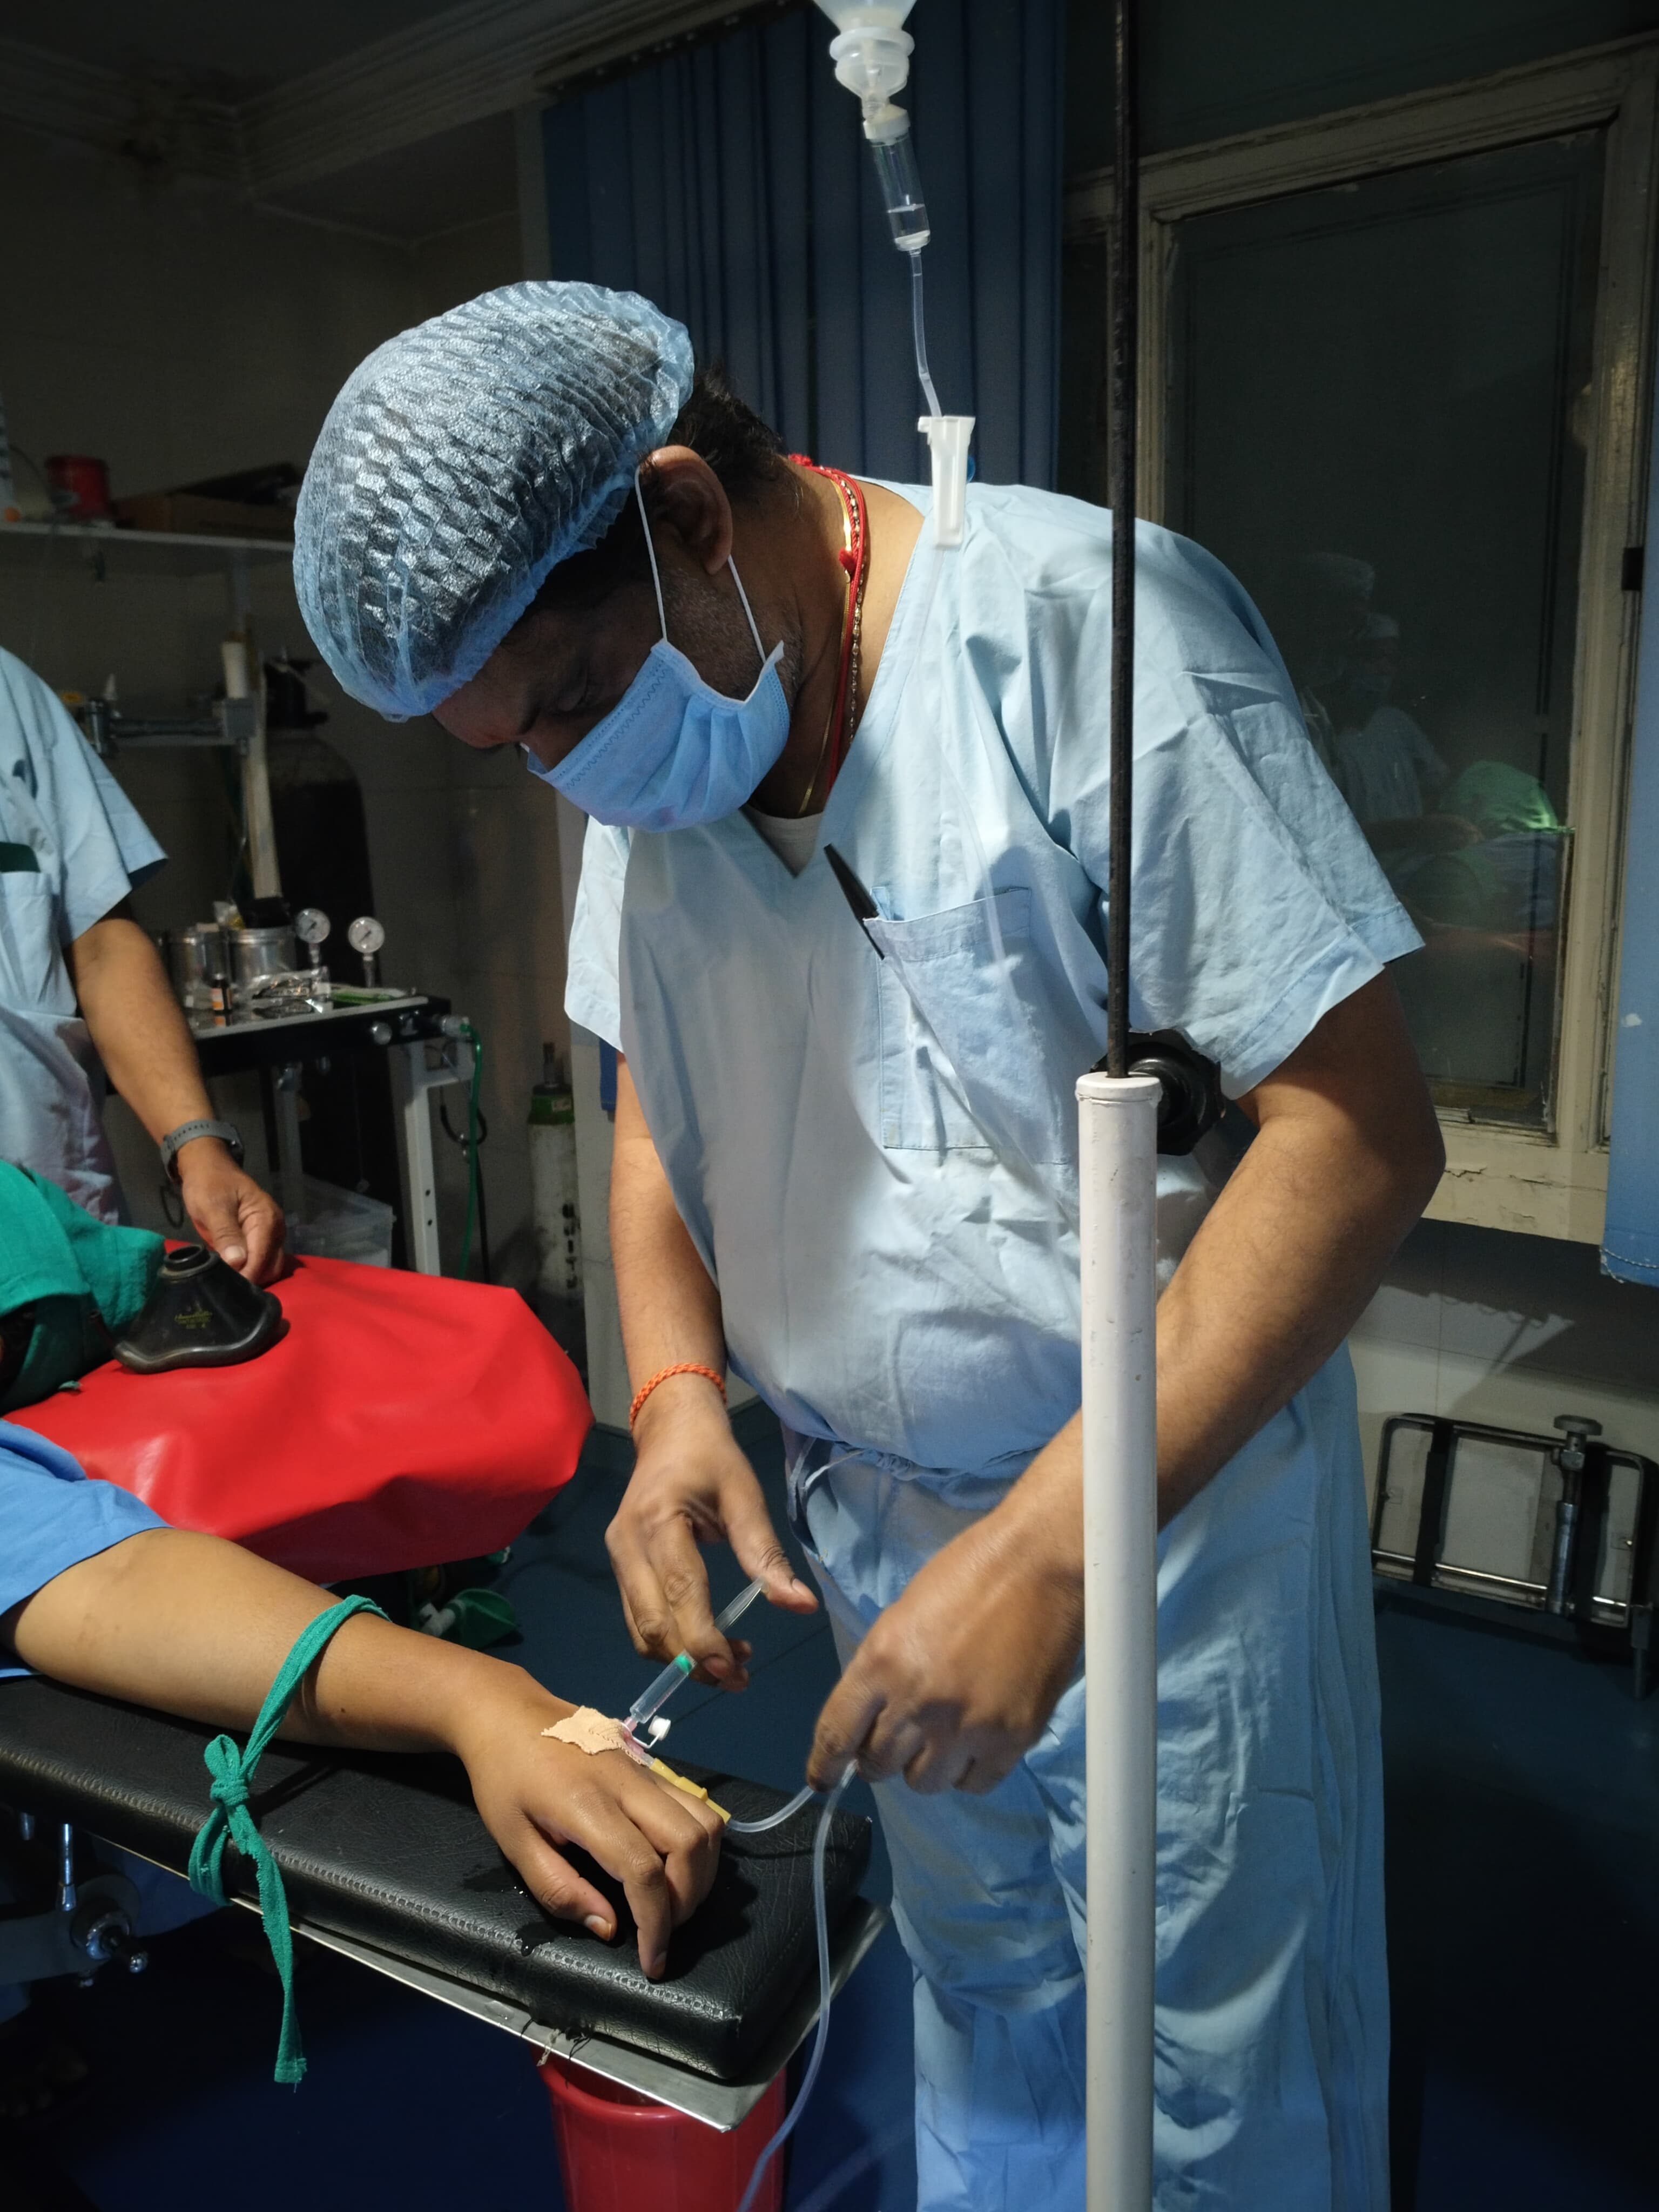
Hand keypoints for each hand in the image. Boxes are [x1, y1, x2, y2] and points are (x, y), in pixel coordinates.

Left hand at [175, 1140, 284, 1282]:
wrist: (208, 1168)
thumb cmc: (209, 1184)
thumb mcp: (212, 1206)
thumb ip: (226, 1233)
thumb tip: (237, 1262)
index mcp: (266, 1219)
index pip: (261, 1258)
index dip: (245, 1276)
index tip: (224, 1289)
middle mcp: (275, 1229)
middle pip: (270, 1267)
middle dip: (250, 1280)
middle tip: (222, 1288)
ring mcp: (270, 1236)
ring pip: (268, 1268)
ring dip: (250, 1278)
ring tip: (225, 1283)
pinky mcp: (260, 1240)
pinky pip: (261, 1263)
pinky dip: (248, 1272)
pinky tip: (230, 1275)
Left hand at [450, 1668, 723, 1979]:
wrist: (507, 1713)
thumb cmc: (502, 1778)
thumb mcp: (512, 1841)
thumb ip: (559, 1889)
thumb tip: (611, 1927)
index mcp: (587, 1805)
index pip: (644, 1870)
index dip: (656, 1923)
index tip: (651, 1960)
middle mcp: (628, 1783)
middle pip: (689, 1843)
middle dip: (687, 1900)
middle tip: (661, 1931)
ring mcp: (645, 1769)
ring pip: (705, 1821)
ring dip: (701, 1872)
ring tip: (672, 1902)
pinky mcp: (651, 1765)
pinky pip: (695, 1804)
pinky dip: (699, 1843)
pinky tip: (674, 1864)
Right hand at [605, 1379, 816, 1682]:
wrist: (669, 1429)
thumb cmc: (711, 1457)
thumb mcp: (745, 1495)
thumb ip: (765, 1553)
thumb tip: (801, 1606)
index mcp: (657, 1522)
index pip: (680, 1594)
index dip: (704, 1640)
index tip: (736, 1670)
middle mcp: (627, 1545)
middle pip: (653, 1625)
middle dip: (694, 1661)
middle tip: (740, 1678)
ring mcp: (617, 1557)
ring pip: (640, 1631)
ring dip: (681, 1658)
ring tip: (731, 1663)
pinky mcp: (620, 1566)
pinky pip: (639, 1619)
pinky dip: (669, 1641)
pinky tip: (706, 1640)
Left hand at [808, 1486, 1082, 1796]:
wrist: (1041, 1561)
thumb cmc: (969, 1573)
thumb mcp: (902, 1616)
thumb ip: (881, 1671)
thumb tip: (871, 1719)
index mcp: (882, 1662)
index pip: (836, 1735)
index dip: (824, 1765)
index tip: (822, 1780)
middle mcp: (917, 1702)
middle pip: (877, 1766)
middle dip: (880, 1757)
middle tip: (897, 1740)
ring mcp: (966, 1726)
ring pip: (924, 1783)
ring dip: (926, 1764)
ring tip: (942, 1736)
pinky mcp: (1012, 1738)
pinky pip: (974, 1784)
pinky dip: (968, 1771)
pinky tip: (974, 1743)